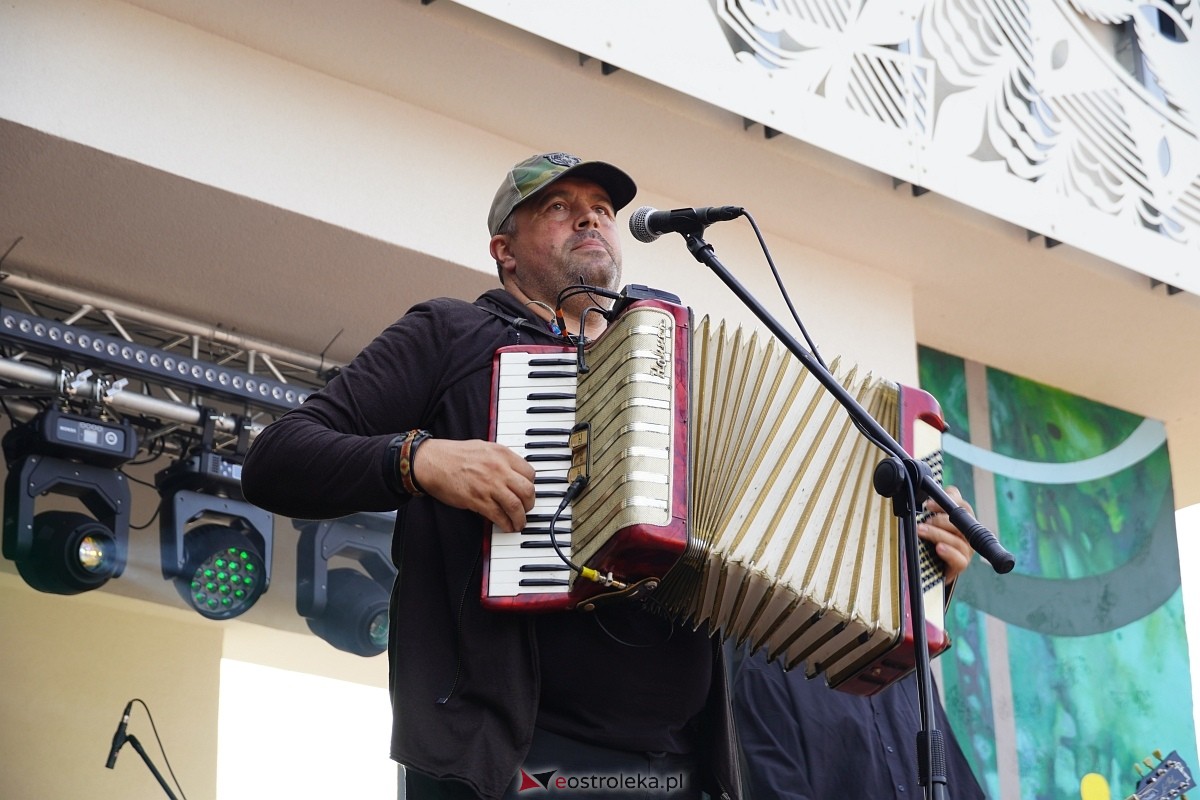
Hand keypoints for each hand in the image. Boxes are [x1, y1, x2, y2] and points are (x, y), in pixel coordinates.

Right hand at [412, 438, 535, 531]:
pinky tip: (506, 526)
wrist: (432, 462)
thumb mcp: (483, 447)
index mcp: (502, 454)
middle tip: (526, 509)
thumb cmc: (454, 454)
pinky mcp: (478, 500)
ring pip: (516, 506)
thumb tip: (514, 473)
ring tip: (519, 523)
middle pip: (527, 491)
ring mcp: (489, 485)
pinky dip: (506, 524)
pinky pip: (499, 516)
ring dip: (520, 519)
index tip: (527, 492)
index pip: (530, 473)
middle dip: (530, 504)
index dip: (531, 485)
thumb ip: (501, 459)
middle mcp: (499, 469)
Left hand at [919, 485, 974, 581]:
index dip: (949, 501)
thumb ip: (936, 507)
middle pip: (960, 522)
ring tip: (921, 531)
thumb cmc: (935, 541)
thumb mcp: (934, 523)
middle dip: (940, 519)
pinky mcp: (962, 564)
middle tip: (924, 521)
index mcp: (962, 520)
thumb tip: (929, 487)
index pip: (962, 506)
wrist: (936, 567)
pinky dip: (949, 552)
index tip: (929, 504)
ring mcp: (966, 549)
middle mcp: (967, 533)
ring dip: (937, 534)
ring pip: (957, 540)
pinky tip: (939, 548)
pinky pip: (959, 559)